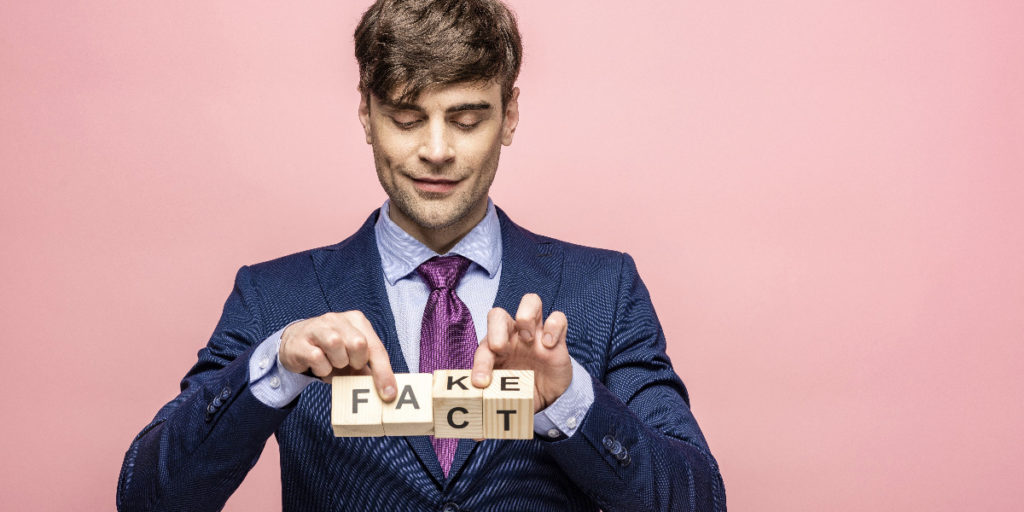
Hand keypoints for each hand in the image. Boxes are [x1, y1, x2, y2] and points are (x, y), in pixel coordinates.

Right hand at [279, 311, 396, 401]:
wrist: (295, 344)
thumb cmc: (329, 352)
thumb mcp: (350, 358)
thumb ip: (366, 369)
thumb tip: (385, 390)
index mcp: (357, 321)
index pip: (376, 347)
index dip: (384, 372)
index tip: (389, 394)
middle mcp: (338, 319)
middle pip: (358, 343)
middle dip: (355, 362)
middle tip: (347, 364)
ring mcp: (318, 327)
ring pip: (336, 344)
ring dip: (336, 363)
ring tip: (331, 363)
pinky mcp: (301, 341)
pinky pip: (316, 357)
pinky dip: (321, 368)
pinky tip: (318, 365)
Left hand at [471, 293, 571, 412]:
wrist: (547, 398)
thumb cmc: (520, 390)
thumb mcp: (504, 393)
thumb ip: (492, 391)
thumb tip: (476, 395)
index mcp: (495, 347)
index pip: (483, 346)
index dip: (480, 364)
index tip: (482, 382)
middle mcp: (513, 335)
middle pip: (498, 314)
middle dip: (496, 329)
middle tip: (501, 349)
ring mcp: (536, 333)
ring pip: (531, 301)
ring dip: (525, 316)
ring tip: (528, 338)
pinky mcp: (557, 338)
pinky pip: (558, 318)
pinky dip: (554, 327)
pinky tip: (549, 345)